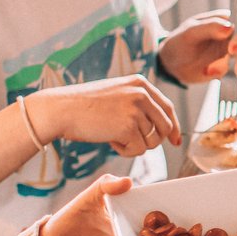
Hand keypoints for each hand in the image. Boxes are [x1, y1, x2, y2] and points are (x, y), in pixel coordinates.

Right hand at [31, 76, 180, 154]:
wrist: (61, 109)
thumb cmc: (84, 106)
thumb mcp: (117, 94)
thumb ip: (139, 104)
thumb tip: (163, 128)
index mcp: (141, 84)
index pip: (168, 108)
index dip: (174, 127)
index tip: (176, 141)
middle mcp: (142, 94)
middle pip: (165, 128)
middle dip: (152, 141)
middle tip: (131, 142)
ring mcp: (136, 110)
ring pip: (152, 142)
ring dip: (134, 146)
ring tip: (113, 136)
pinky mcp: (128, 127)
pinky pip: (138, 150)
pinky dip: (125, 151)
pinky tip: (110, 141)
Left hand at [158, 12, 236, 84]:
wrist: (172, 63)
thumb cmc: (180, 41)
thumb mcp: (190, 31)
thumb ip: (209, 27)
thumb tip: (230, 27)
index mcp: (228, 21)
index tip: (232, 49)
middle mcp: (235, 37)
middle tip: (224, 64)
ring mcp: (234, 54)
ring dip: (231, 69)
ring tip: (208, 70)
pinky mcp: (230, 69)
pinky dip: (230, 77)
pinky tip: (214, 74)